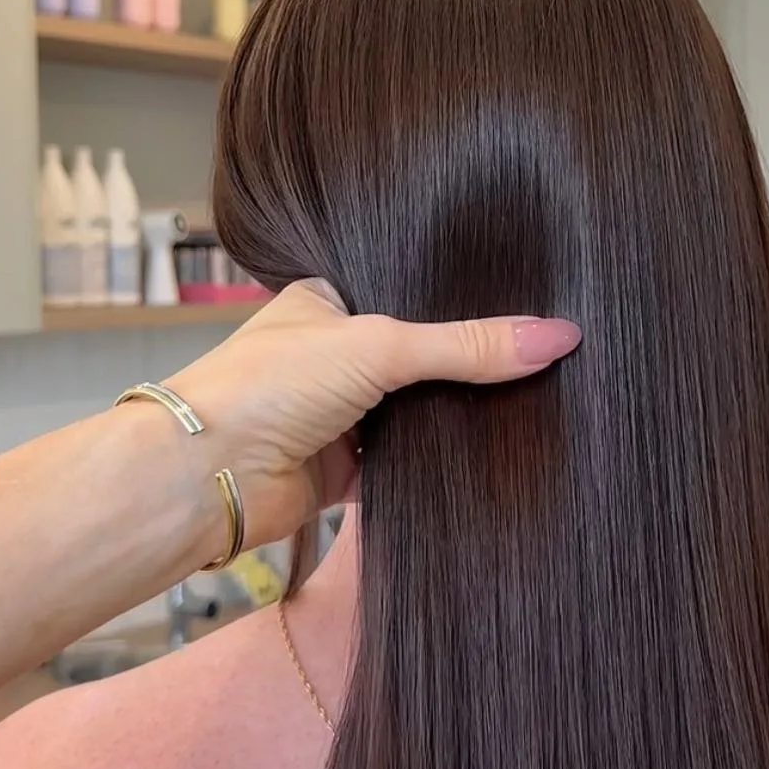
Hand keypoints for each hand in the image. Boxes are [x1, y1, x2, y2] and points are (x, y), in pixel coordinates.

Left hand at [170, 283, 580, 545]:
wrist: (208, 477)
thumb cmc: (270, 385)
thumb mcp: (379, 346)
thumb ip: (468, 345)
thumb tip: (560, 337)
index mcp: (328, 299)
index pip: (411, 291)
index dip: (465, 298)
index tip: (532, 299)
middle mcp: (334, 353)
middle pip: (421, 355)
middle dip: (471, 361)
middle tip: (549, 353)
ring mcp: (340, 413)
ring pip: (418, 410)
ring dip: (459, 413)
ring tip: (544, 396)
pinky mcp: (346, 470)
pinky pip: (410, 462)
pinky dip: (444, 460)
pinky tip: (500, 450)